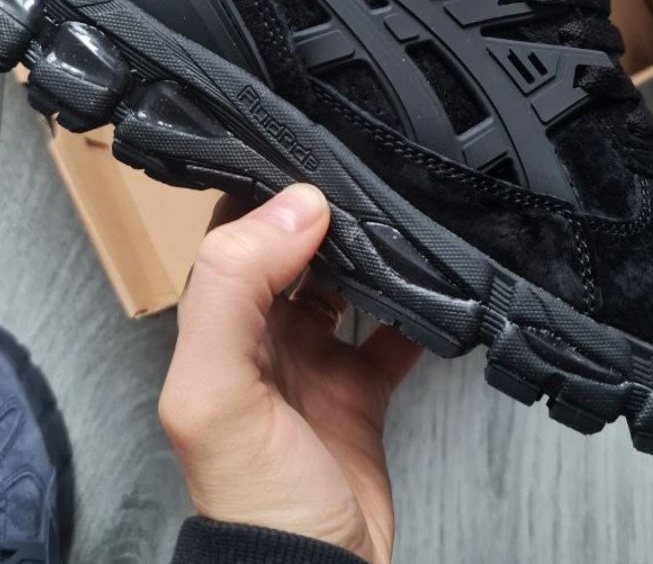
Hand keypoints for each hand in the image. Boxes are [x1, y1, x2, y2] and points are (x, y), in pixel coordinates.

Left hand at [159, 184, 420, 563]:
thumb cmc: (256, 500)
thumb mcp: (218, 391)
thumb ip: (236, 288)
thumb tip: (294, 206)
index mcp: (218, 330)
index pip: (232, 236)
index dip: (262, 192)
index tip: (305, 154)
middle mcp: (262, 340)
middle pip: (291, 253)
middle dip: (322, 213)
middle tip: (364, 175)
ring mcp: (314, 364)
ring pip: (342, 285)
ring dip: (367, 254)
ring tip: (398, 217)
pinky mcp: (359, 391)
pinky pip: (390, 334)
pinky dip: (412, 311)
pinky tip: (434, 288)